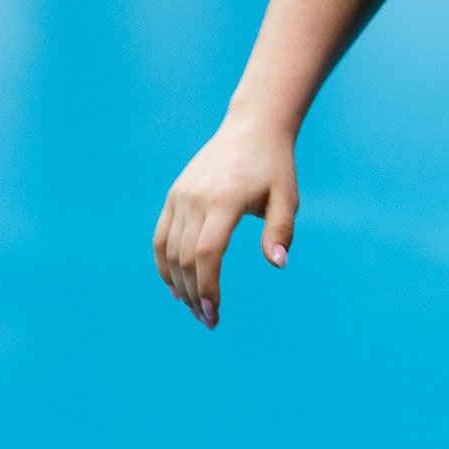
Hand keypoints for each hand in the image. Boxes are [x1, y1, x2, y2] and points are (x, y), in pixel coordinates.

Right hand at [152, 112, 298, 329]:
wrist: (252, 128)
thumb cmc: (275, 165)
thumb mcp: (287, 196)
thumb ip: (281, 231)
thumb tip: (277, 264)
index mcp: (225, 200)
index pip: (207, 253)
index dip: (208, 287)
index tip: (215, 313)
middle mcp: (196, 199)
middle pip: (185, 257)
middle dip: (194, 294)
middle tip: (208, 320)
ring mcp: (181, 196)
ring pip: (169, 251)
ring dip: (179, 284)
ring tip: (194, 308)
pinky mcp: (174, 195)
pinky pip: (161, 236)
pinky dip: (164, 263)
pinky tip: (176, 286)